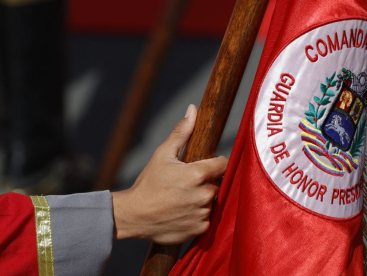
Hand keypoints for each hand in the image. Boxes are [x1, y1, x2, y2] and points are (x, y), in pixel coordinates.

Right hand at [112, 104, 227, 243]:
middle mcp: (204, 194)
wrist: (134, 215)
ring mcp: (202, 213)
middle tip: (186, 184)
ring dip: (202, 199)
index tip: (204, 166)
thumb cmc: (148, 183)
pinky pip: (207, 219)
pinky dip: (198, 216)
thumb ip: (181, 132)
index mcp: (198, 174)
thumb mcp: (162, 154)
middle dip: (206, 182)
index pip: (223, 164)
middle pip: (217, 183)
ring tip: (182, 198)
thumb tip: (193, 109)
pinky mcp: (200, 229)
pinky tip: (183, 212)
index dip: (214, 163)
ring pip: (212, 202)